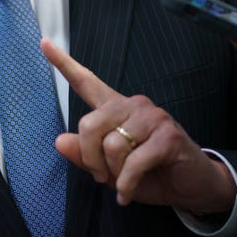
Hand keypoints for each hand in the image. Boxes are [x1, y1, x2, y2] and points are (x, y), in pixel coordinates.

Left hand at [42, 38, 235, 213]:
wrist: (192, 187)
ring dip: (113, 174)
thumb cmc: (150, 174)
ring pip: (111, 145)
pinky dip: (127, 184)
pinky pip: (133, 163)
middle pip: (89, 124)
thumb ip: (85, 155)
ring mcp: (152, 117)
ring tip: (124, 182)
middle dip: (90, 159)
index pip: (86, 82)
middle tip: (102, 177)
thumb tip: (59, 141)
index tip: (44, 43)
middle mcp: (132, 105)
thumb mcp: (110, 169)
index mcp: (115, 108)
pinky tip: (129, 193)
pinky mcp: (167, 134)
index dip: (63, 63)